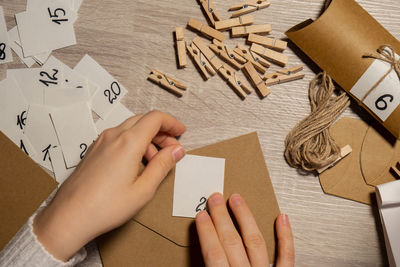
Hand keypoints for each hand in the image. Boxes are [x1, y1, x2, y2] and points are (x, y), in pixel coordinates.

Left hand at [33, 111, 185, 260]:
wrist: (69, 216)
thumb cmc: (106, 207)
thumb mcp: (143, 189)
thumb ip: (163, 165)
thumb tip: (176, 150)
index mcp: (128, 142)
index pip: (155, 118)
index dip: (172, 123)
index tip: (181, 133)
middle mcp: (113, 136)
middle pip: (143, 121)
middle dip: (161, 132)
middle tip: (172, 149)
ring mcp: (101, 142)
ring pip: (131, 129)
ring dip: (148, 139)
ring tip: (155, 162)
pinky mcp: (94, 150)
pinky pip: (119, 138)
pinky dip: (133, 143)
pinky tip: (136, 164)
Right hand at [195, 193, 294, 266]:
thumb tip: (200, 254)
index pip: (214, 254)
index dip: (207, 233)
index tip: (201, 216)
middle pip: (232, 242)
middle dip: (221, 218)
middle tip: (215, 199)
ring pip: (255, 242)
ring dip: (245, 218)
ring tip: (237, 199)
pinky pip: (286, 256)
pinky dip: (285, 236)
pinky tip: (281, 218)